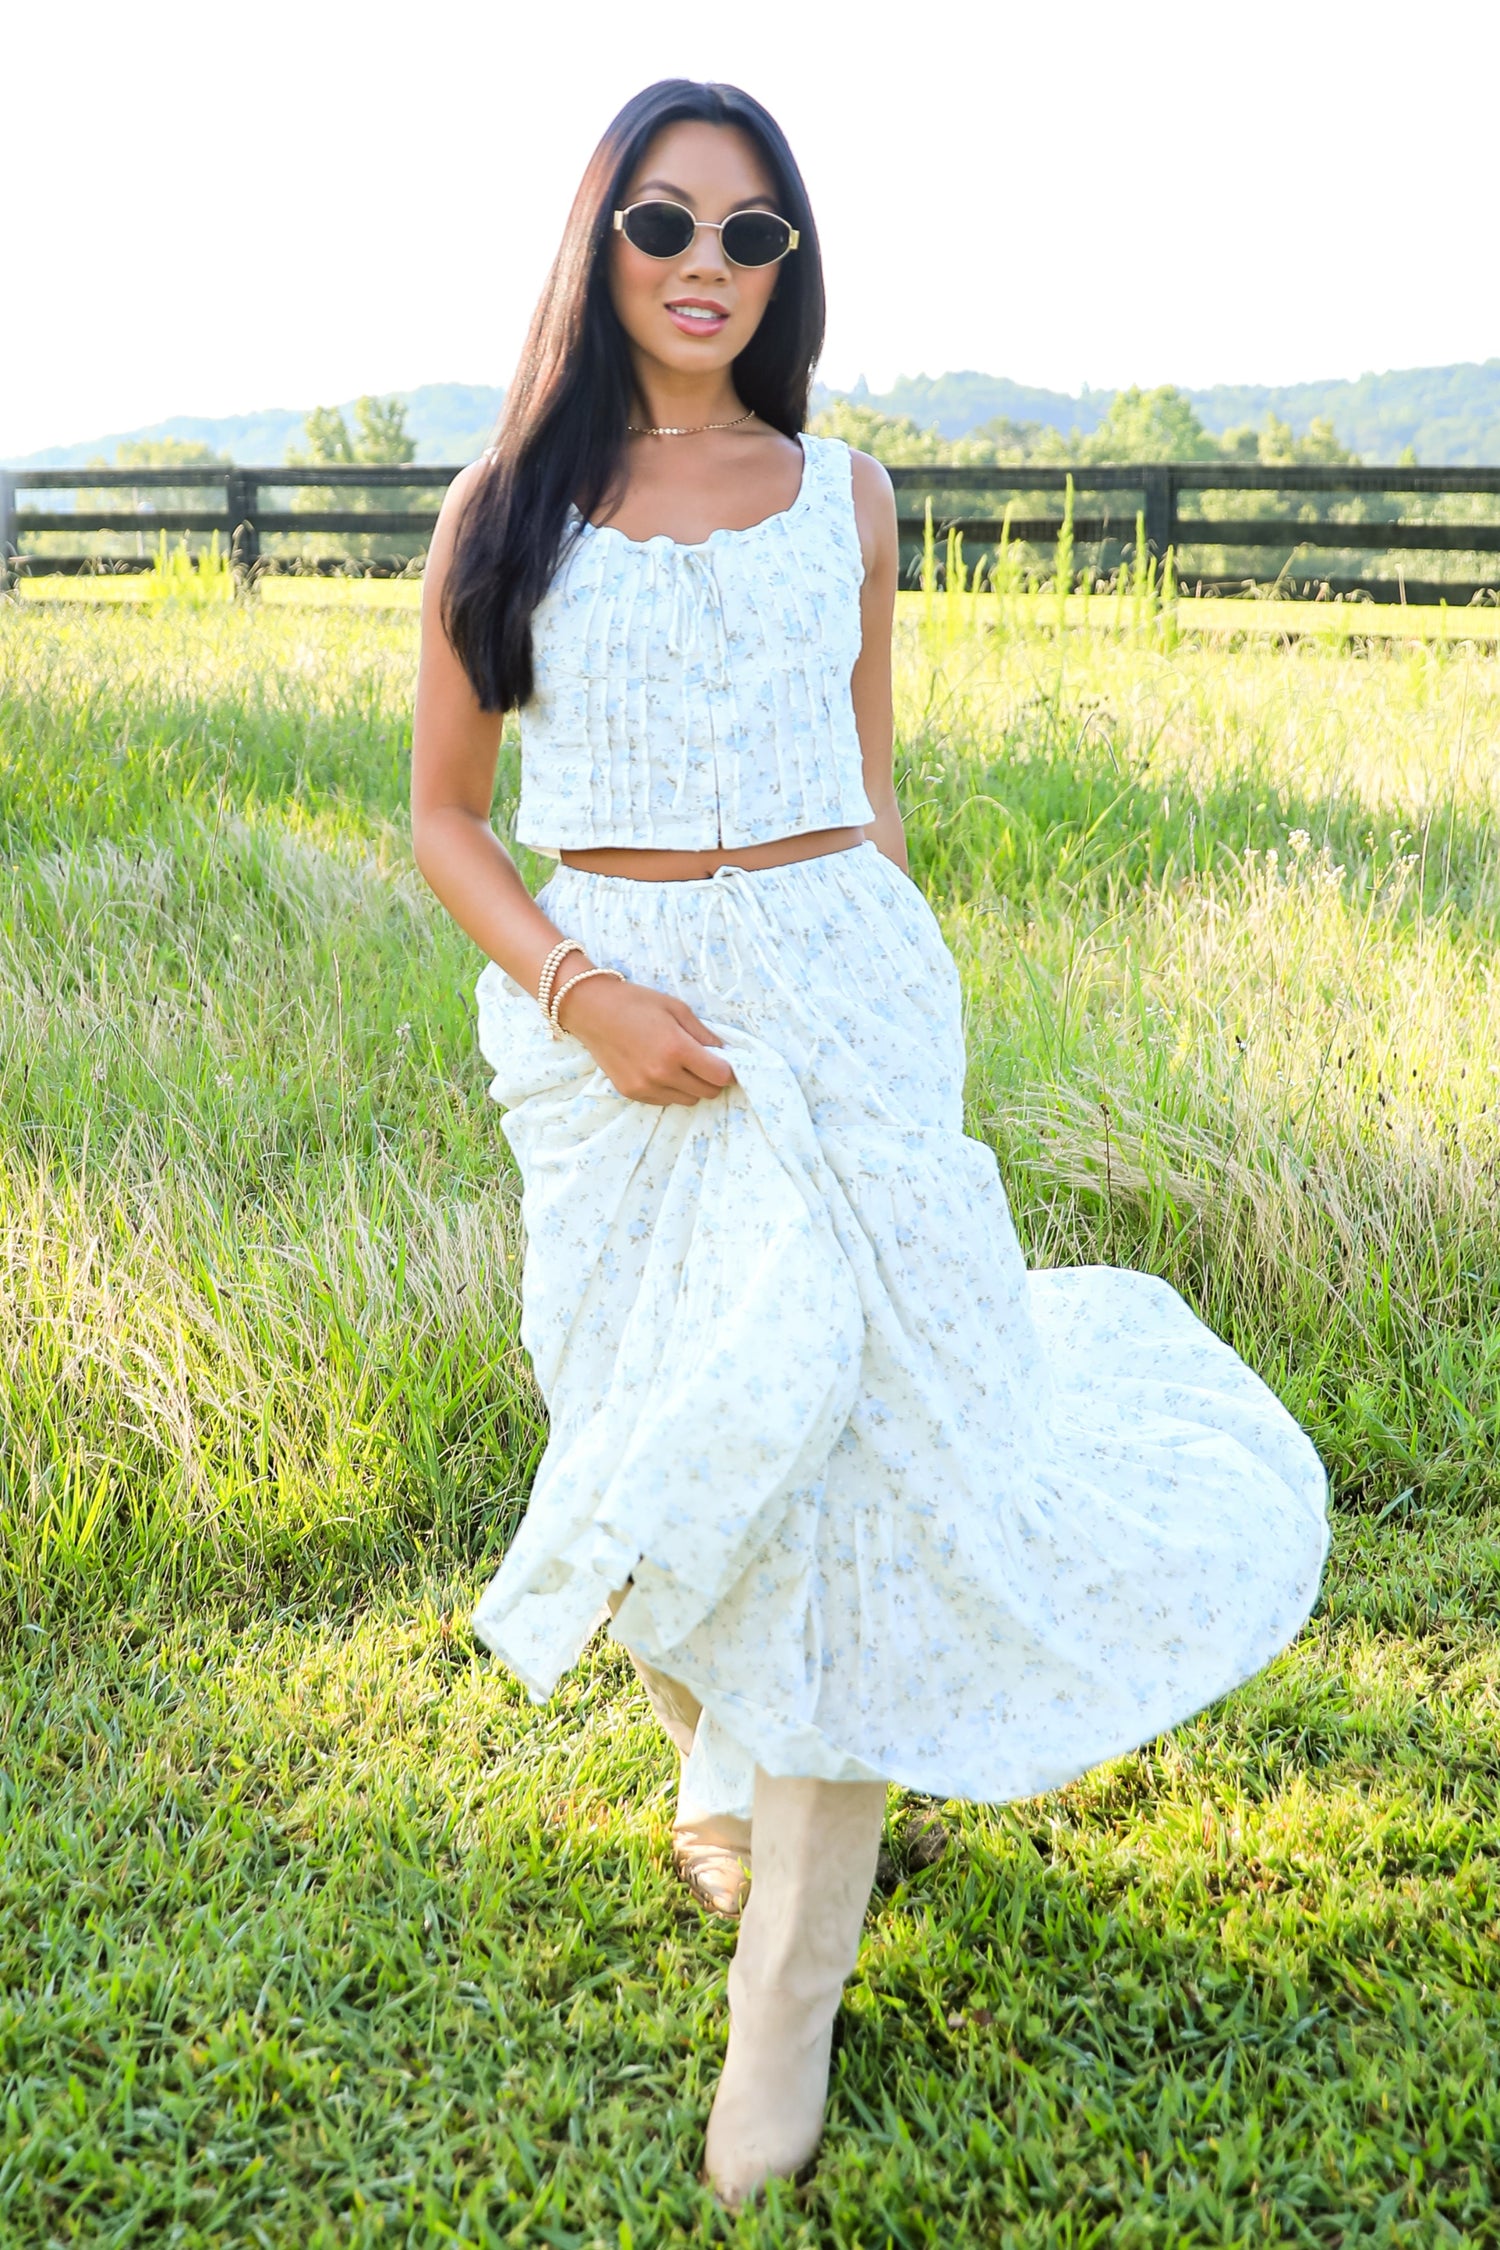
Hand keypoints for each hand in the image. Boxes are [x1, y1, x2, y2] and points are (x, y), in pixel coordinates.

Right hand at [555, 974, 735, 1105]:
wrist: (591, 1010)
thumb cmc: (636, 1003)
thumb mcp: (676, 1008)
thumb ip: (704, 1033)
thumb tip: (726, 1053)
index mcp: (677, 1049)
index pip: (720, 1076)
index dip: (728, 1070)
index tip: (725, 1062)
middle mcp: (662, 1073)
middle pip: (708, 1092)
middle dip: (712, 1079)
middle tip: (704, 1062)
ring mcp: (646, 1087)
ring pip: (688, 1100)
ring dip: (691, 1086)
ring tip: (679, 1064)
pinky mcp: (633, 1094)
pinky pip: (666, 1100)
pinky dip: (671, 1090)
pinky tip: (659, 1069)